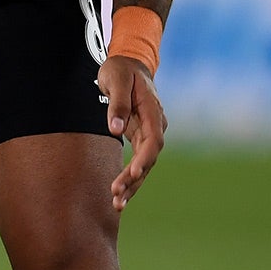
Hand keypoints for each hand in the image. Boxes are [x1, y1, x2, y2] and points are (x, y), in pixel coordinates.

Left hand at [96, 55, 166, 210]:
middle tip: (117, 196)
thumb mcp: (116, 80)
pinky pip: (137, 162)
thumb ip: (117, 104)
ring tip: (117, 204)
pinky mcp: (140, 138)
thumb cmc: (120, 70)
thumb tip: (115, 129)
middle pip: (149, 157)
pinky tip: (119, 196)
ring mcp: (149, 133)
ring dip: (132, 185)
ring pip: (144, 165)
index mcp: (153, 111)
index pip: (153, 140)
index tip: (133, 173)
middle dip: (134, 178)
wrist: (128, 65)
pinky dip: (129, 178)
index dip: (144, 158)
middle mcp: (155, 126)